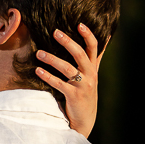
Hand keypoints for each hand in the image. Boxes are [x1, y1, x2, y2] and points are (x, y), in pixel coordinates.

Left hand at [35, 23, 107, 137]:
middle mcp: (90, 75)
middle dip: (68, 42)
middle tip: (55, 32)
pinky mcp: (73, 96)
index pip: (94, 47)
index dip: (88, 35)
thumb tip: (107, 37)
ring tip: (39, 53)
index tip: (79, 24)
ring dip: (52, 59)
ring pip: (67, 68)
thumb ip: (96, 57)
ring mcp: (82, 86)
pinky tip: (38, 71)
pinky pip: (59, 84)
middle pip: (80, 54)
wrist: (85, 119)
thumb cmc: (86, 93)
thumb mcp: (92, 74)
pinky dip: (48, 77)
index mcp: (93, 68)